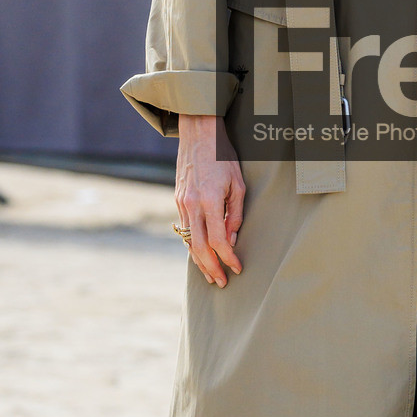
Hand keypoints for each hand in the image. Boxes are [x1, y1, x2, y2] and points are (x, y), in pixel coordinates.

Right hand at [175, 112, 244, 286]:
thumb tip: (231, 239)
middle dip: (211, 268)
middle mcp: (192, 205)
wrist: (198, 134)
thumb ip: (236, 213)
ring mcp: (182, 203)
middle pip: (200, 248)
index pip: (219, 240)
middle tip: (222, 282)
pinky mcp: (178, 200)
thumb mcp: (238, 183)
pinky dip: (192, 245)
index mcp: (211, 200)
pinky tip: (200, 255)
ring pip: (189, 241)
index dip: (228, 259)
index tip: (238, 268)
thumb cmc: (223, 156)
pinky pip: (184, 229)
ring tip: (211, 275)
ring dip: (199, 261)